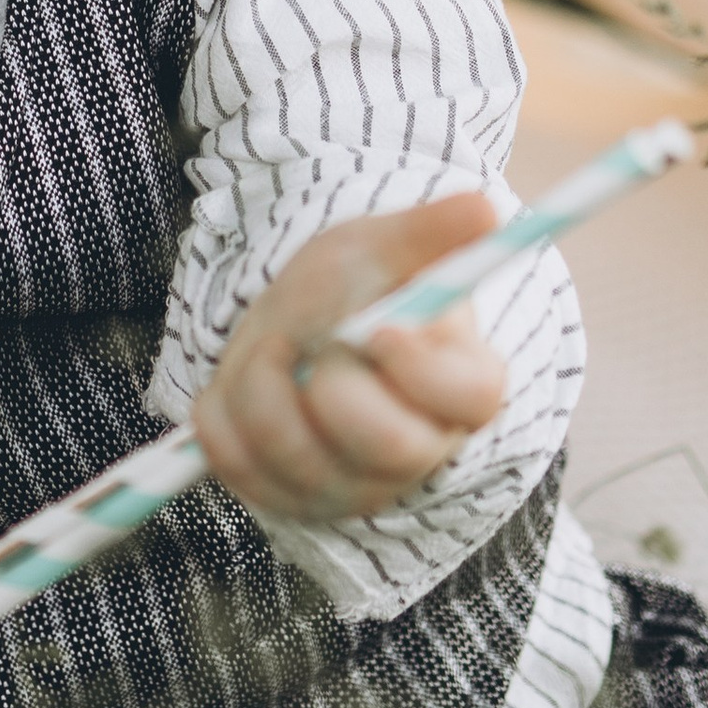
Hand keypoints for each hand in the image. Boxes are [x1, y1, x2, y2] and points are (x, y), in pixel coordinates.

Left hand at [191, 196, 507, 527]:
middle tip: (307, 340)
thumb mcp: (390, 247)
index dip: (421, 370)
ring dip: (262, 383)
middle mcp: (416, 451)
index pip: (468, 399)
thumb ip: (434, 231)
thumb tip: (485, 208)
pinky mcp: (287, 499)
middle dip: (332, 385)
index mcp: (460, 384)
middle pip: (388, 449)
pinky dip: (222, 412)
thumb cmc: (360, 287)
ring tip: (274, 345)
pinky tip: (243, 383)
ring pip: (297, 459)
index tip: (377, 328)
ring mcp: (350, 485)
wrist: (301, 319)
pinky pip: (237, 466)